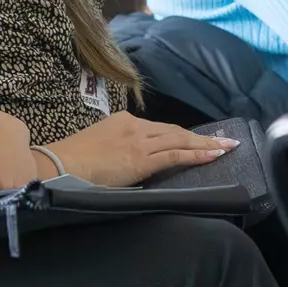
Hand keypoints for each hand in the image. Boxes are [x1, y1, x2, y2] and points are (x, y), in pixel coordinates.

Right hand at [47, 112, 237, 187]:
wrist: (60, 165)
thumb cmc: (72, 161)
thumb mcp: (98, 145)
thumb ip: (117, 148)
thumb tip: (128, 160)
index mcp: (123, 121)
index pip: (158, 128)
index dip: (180, 135)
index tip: (195, 139)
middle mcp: (134, 126)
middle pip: (175, 130)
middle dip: (201, 136)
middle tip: (225, 140)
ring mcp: (140, 141)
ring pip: (180, 140)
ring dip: (207, 144)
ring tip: (227, 148)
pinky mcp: (142, 158)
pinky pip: (177, 154)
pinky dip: (198, 154)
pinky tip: (213, 155)